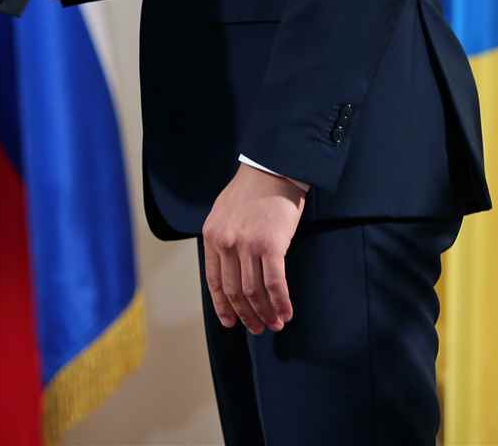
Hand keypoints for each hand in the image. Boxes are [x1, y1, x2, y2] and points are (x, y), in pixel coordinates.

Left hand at [201, 163, 306, 334]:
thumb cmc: (252, 190)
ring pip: (254, 292)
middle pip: (234, 291)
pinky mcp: (270, 245)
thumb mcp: (224, 212)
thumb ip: (223, 239)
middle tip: (257, 328)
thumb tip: (229, 267)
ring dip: (265, 313)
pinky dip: (280, 302)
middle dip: (246, 315)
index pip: (214, 281)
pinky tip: (286, 312)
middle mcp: (226, 243)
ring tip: (275, 324)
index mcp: (212, 236)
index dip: (223, 306)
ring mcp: (247, 245)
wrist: (273, 168)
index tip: (230, 322)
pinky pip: (274, 283)